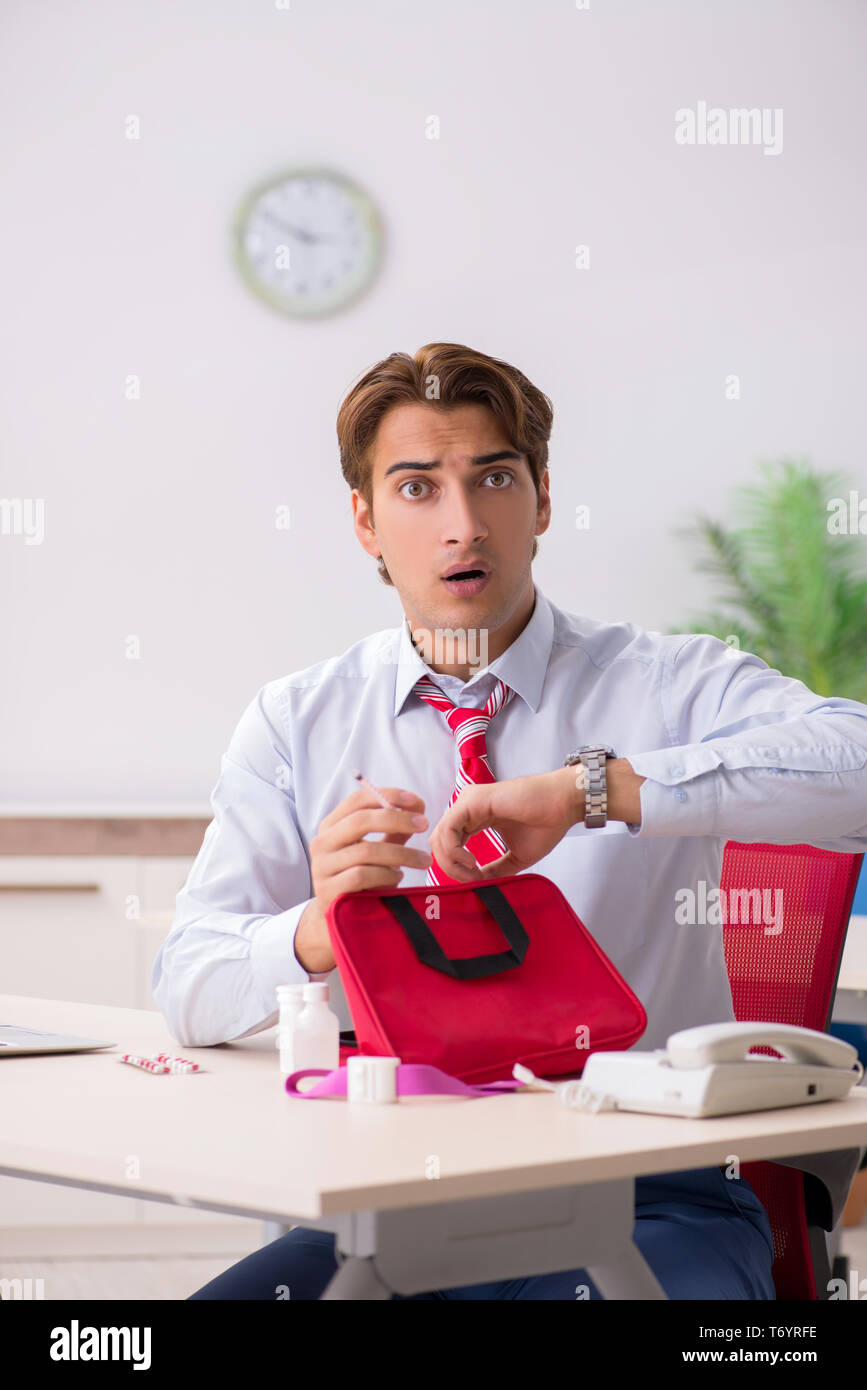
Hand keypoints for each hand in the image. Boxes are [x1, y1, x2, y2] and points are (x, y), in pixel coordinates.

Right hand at [294, 786, 432, 971]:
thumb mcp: (377, 850)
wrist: (336, 918)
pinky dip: (386, 875)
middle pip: (360, 821)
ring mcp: (322, 868)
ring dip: (402, 854)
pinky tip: (398, 878)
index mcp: (331, 826)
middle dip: (397, 819)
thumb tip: (418, 806)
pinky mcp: (329, 891)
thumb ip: (393, 829)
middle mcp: (321, 843)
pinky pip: (362, 876)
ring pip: (366, 851)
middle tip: (424, 824)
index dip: (387, 796)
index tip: (416, 801)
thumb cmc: (361, 877)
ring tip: (422, 861)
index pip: (357, 800)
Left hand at [428, 767, 583, 880]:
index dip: (456, 867)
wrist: (563, 805)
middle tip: (471, 879)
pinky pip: (448, 830)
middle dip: (449, 866)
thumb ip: (494, 870)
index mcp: (474, 817)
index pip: (448, 843)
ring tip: (472, 871)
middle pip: (439, 841)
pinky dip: (454, 851)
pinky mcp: (472, 801)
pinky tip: (472, 861)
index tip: (476, 880)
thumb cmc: (545, 824)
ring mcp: (468, 802)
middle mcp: (467, 807)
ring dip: (451, 862)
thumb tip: (477, 885)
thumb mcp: (515, 857)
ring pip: (439, 836)